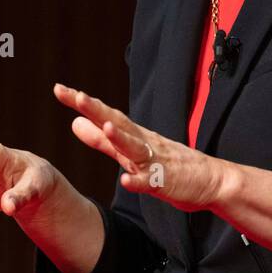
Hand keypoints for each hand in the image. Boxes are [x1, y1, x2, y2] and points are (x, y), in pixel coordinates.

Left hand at [54, 83, 223, 212]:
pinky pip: (152, 183)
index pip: (106, 115)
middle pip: (119, 124)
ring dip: (121, 138)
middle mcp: (145, 144)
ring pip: (137, 149)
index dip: (83, 104)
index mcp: (134, 136)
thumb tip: (75, 123)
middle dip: (98, 110)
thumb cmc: (171, 166)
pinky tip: (127, 181)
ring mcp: (157, 163)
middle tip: (77, 95)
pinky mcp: (167, 183)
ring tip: (106, 127)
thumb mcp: (130, 153)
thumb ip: (102, 141)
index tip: (59, 89)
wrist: (212, 181)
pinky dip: (140, 181)